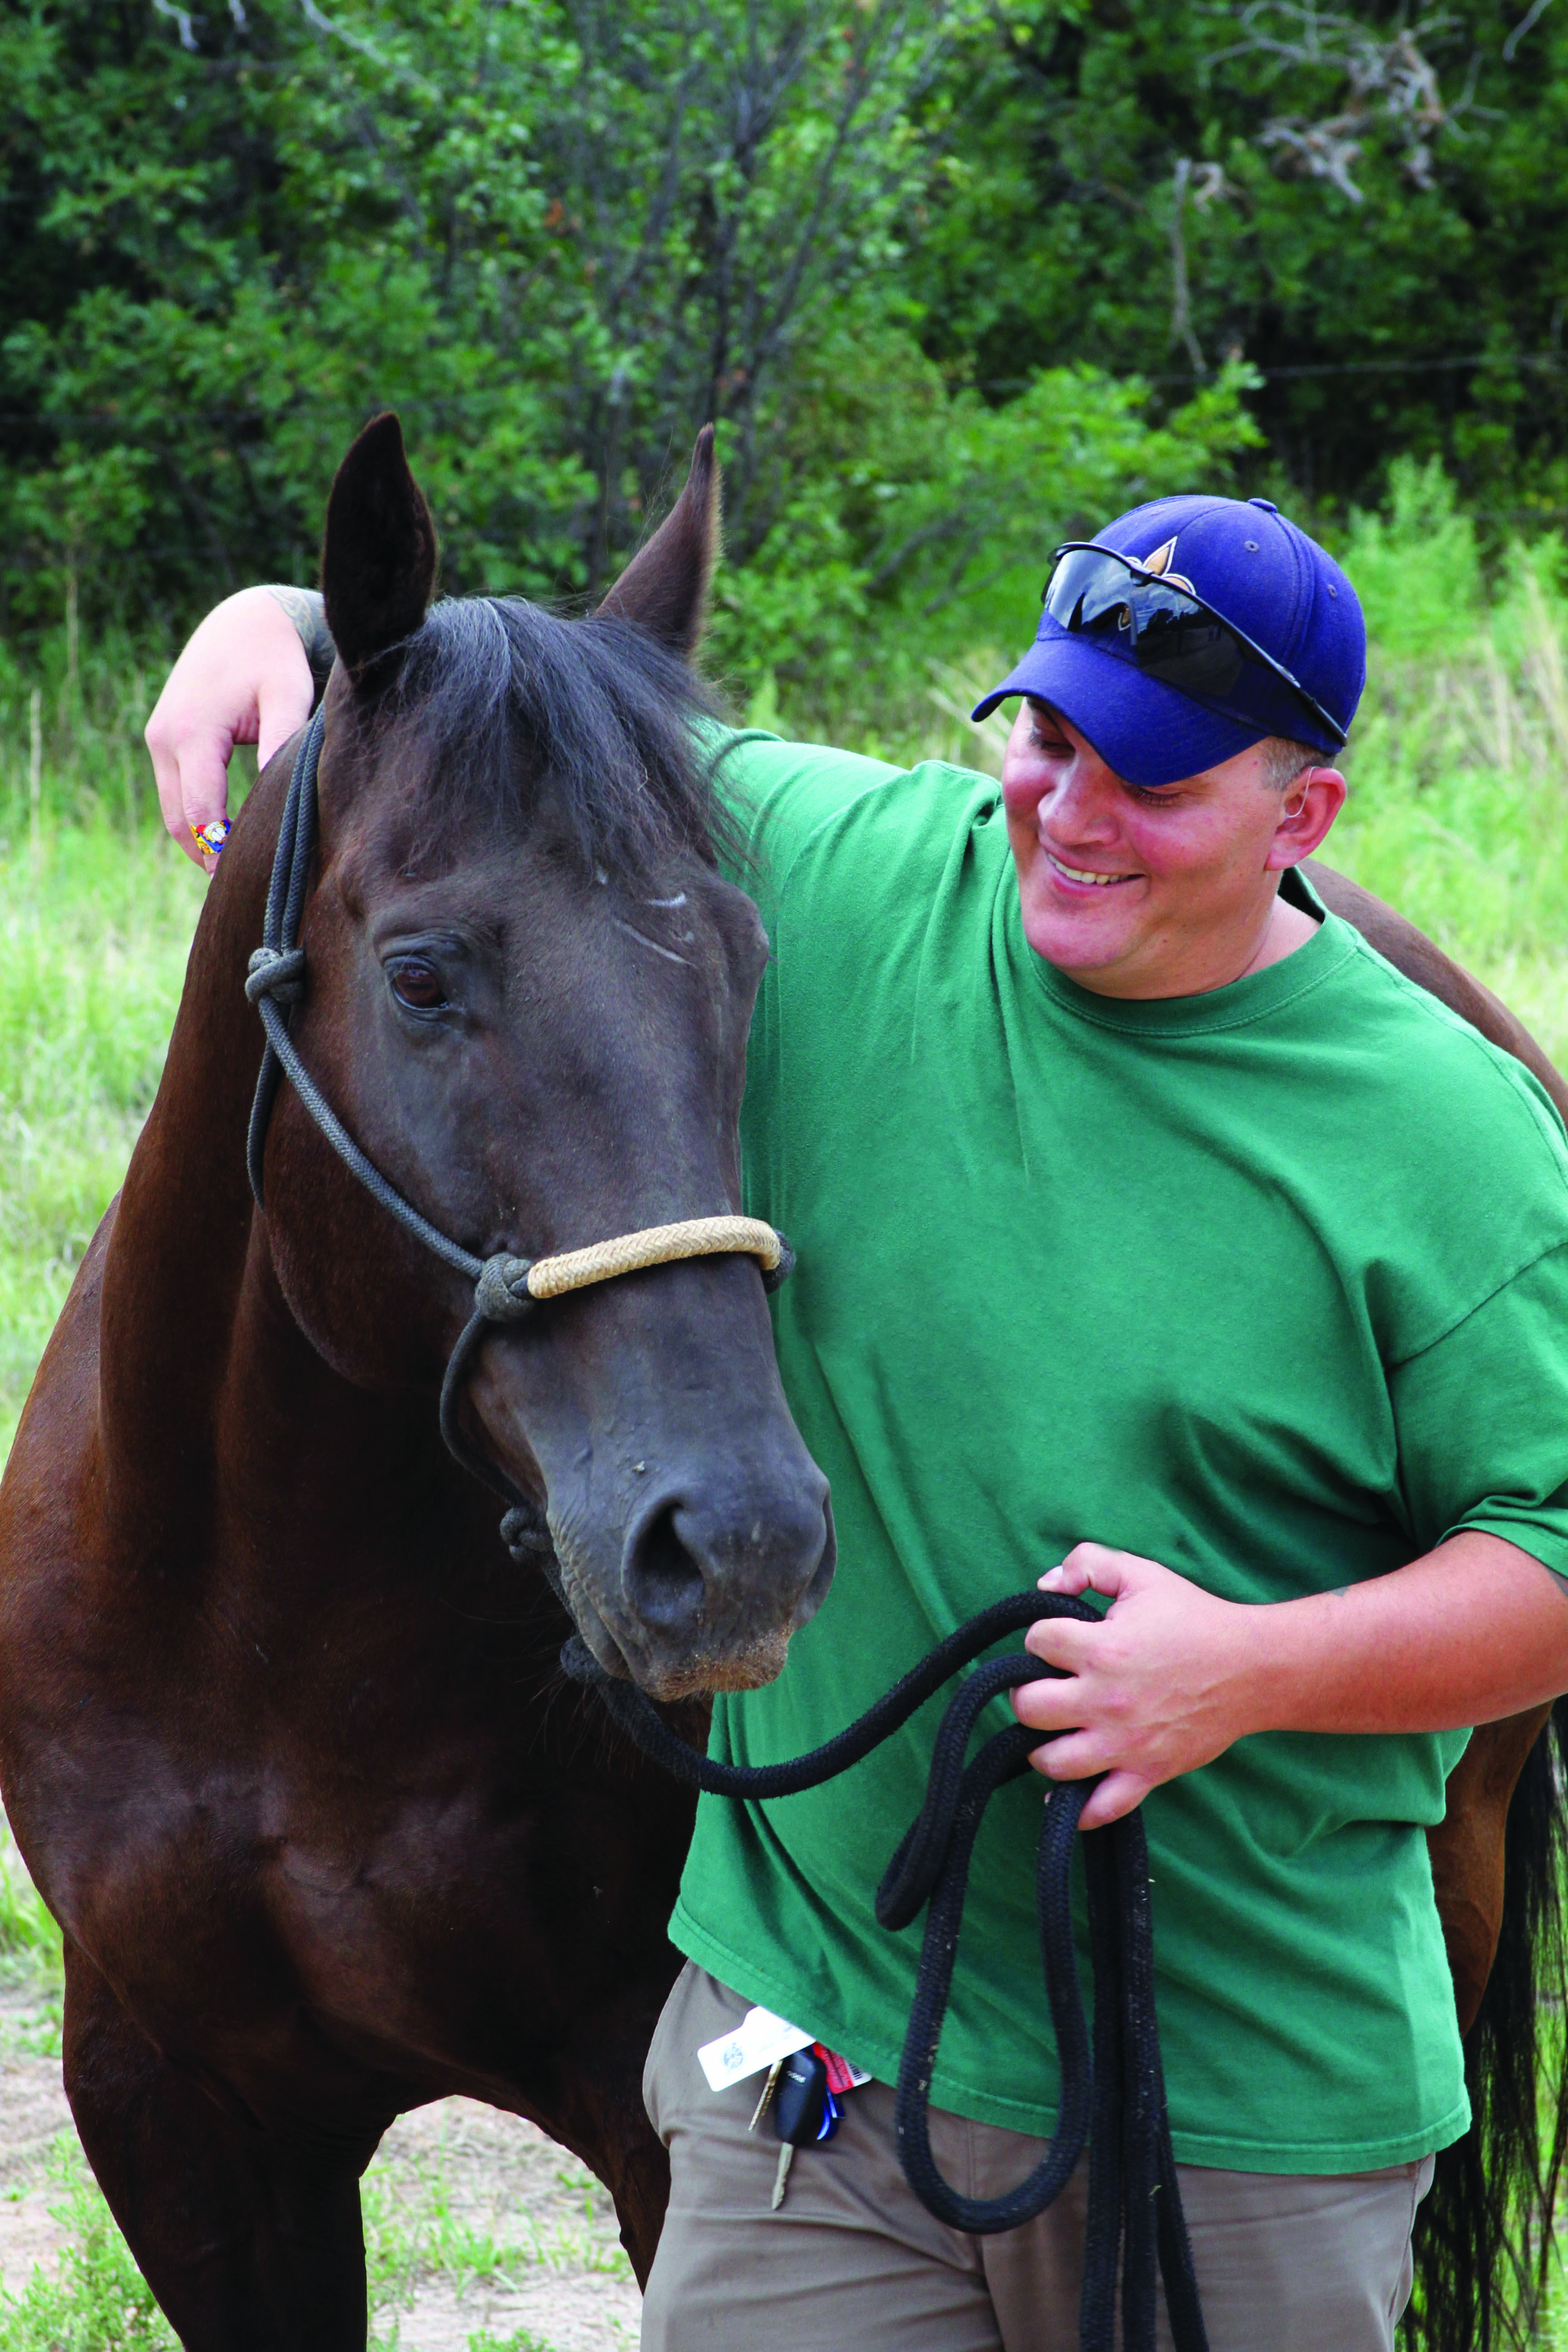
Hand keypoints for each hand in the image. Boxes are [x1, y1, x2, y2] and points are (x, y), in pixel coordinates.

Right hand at [144, 588, 314, 870]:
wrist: (246, 619)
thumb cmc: (274, 658)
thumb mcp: (287, 697)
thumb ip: (278, 743)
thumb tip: (274, 798)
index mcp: (192, 732)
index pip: (199, 812)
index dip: (218, 851)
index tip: (243, 881)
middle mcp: (164, 737)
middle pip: (178, 819)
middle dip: (206, 854)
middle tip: (241, 888)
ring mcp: (158, 736)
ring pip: (171, 809)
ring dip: (197, 839)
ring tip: (234, 869)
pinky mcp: (163, 736)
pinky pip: (174, 789)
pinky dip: (193, 816)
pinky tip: (224, 836)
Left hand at [1012, 1542, 1258, 1828]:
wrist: (1252, 1669)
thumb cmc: (1195, 1619)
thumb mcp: (1142, 1574)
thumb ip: (1088, 1562)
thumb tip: (1045, 1585)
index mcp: (1102, 1648)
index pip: (1036, 1643)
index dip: (1039, 1638)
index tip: (1055, 1642)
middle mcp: (1106, 1700)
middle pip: (1028, 1708)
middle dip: (1026, 1694)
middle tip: (1043, 1688)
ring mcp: (1124, 1743)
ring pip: (1053, 1762)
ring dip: (1042, 1747)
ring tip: (1054, 1732)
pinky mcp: (1146, 1774)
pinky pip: (1100, 1808)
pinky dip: (1077, 1807)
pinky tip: (1068, 1791)